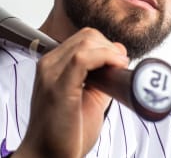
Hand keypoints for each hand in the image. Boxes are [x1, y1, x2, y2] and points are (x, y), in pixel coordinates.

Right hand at [13, 27, 128, 157]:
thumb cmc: (64, 134)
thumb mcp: (89, 99)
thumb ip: (102, 77)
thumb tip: (118, 55)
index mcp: (53, 66)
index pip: (83, 39)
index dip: (106, 46)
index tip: (119, 62)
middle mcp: (49, 65)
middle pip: (87, 36)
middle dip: (110, 46)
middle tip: (121, 66)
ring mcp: (51, 74)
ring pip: (86, 42)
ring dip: (110, 51)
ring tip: (119, 67)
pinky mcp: (58, 87)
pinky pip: (83, 58)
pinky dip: (104, 57)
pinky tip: (115, 67)